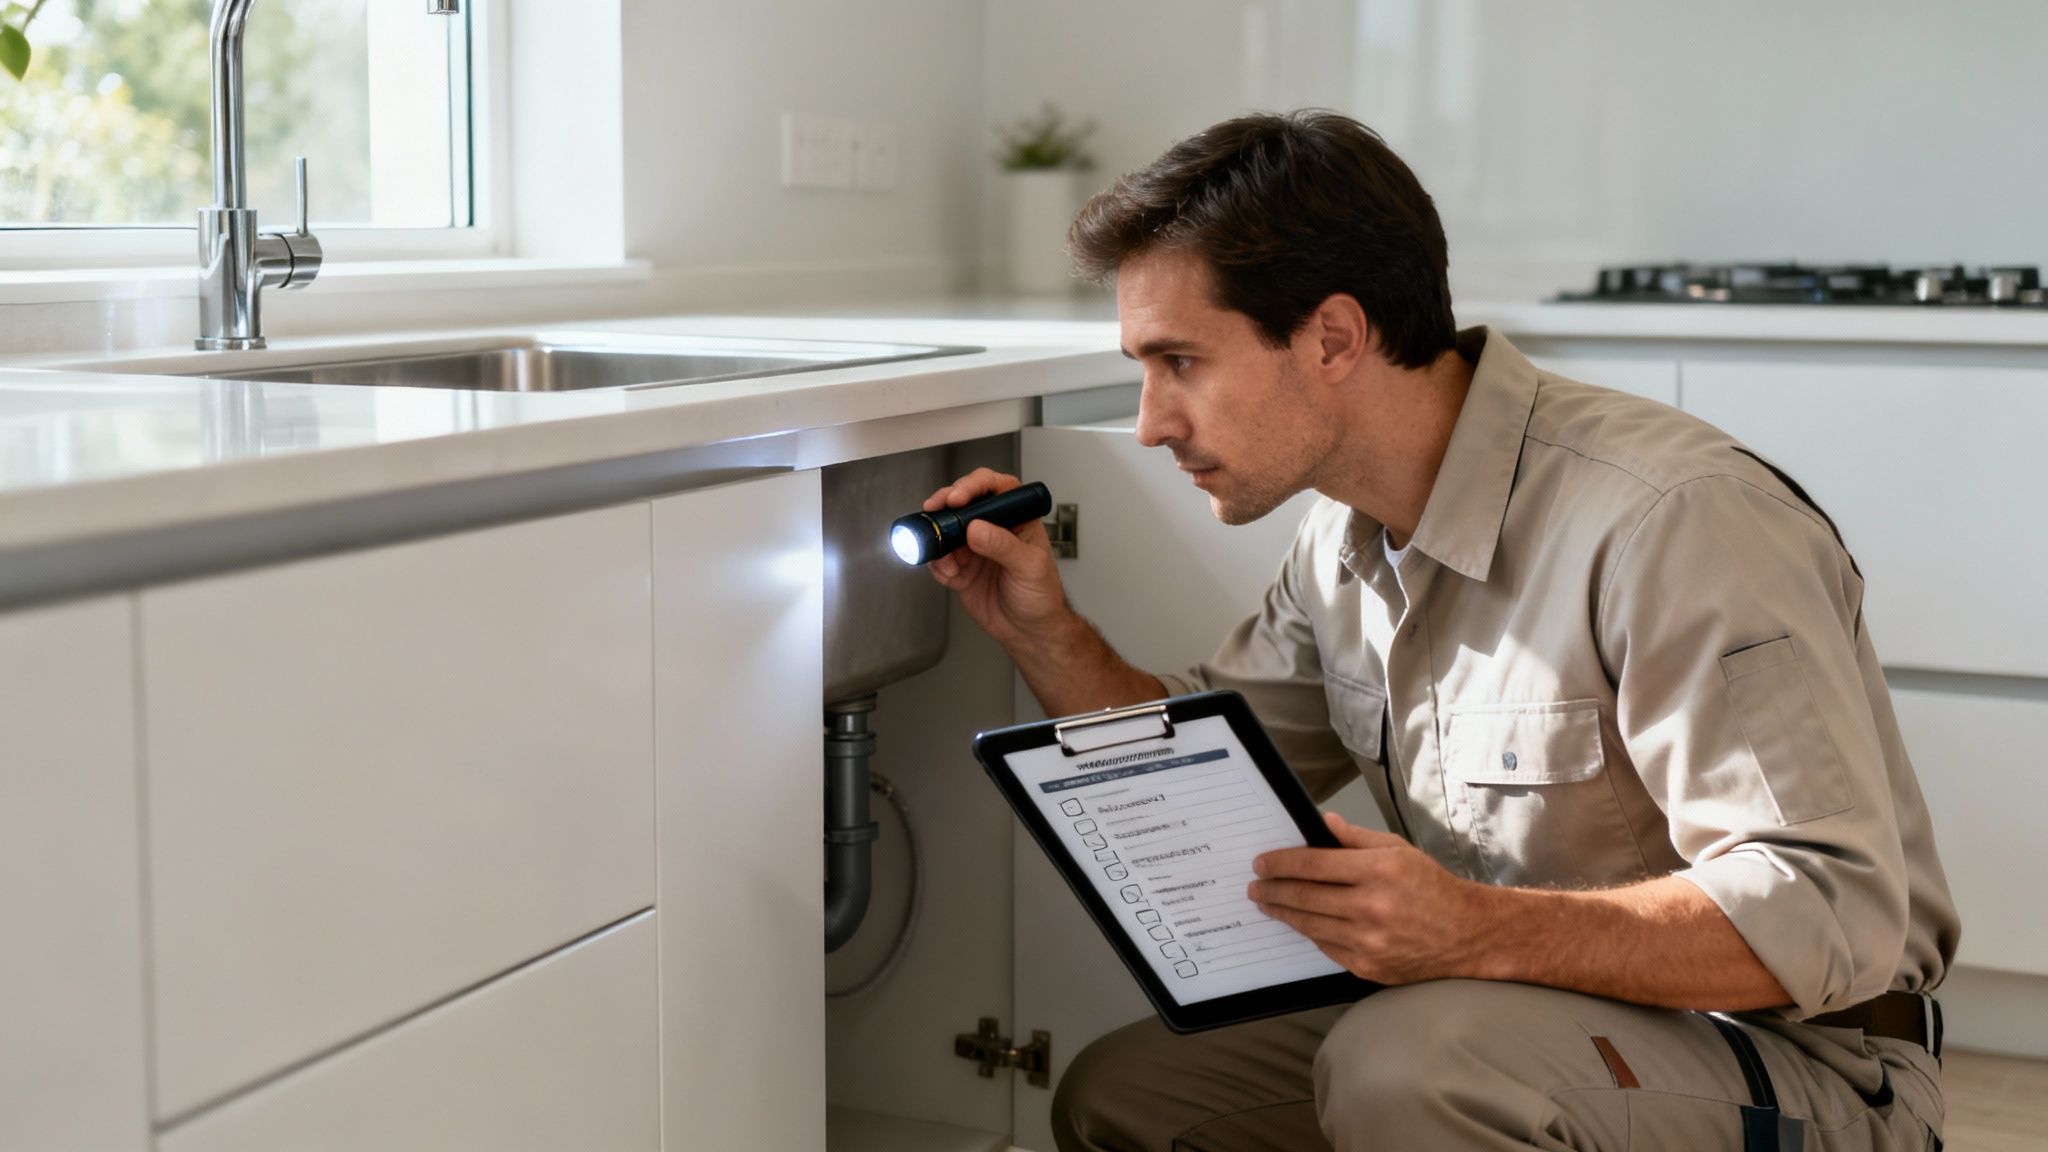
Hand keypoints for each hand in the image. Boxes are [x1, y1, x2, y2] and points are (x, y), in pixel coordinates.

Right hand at [921, 468, 1071, 649]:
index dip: (974, 485)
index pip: (995, 488)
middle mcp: (993, 529)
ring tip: (940, 550)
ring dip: (937, 537)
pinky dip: (937, 564)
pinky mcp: (960, 570)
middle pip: (964, 503)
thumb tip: (976, 528)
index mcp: (1017, 519)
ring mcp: (974, 549)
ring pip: (946, 530)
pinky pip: (940, 560)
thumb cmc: (1041, 596)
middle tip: (936, 509)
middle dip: (946, 504)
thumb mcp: (1030, 567)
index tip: (959, 497)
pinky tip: (947, 572)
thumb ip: (1003, 546)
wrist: (1029, 632)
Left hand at [1248, 812, 1487, 985]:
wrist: (1467, 935)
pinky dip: (1310, 933)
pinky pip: (1326, 948)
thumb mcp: (1398, 850)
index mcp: (1378, 871)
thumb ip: (1355, 839)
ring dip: (1283, 913)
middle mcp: (1372, 907)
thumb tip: (1320, 824)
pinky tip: (1300, 923)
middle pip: (1304, 896)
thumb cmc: (1431, 887)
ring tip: (1267, 904)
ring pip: (1310, 925)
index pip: (1313, 864)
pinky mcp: (1368, 967)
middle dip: (1272, 890)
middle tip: (1254, 886)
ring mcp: (1369, 941)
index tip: (1261, 863)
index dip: (1281, 863)